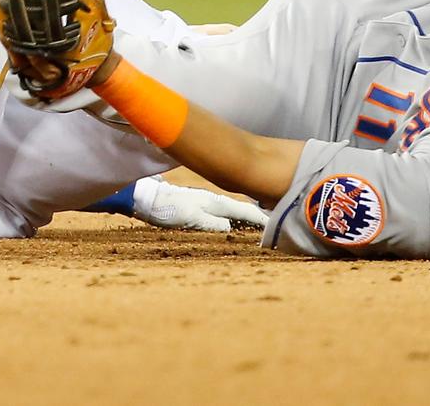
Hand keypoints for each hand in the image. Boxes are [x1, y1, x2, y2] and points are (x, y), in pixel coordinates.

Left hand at [131, 177, 268, 232]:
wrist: (148, 199)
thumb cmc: (167, 209)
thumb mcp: (191, 219)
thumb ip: (212, 223)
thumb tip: (232, 228)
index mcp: (217, 203)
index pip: (248, 212)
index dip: (264, 220)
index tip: (282, 225)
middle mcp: (216, 201)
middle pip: (246, 211)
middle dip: (262, 218)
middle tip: (280, 227)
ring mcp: (209, 203)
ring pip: (237, 212)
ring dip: (250, 220)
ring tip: (265, 230)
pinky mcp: (201, 208)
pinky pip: (227, 215)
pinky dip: (237, 220)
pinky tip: (239, 227)